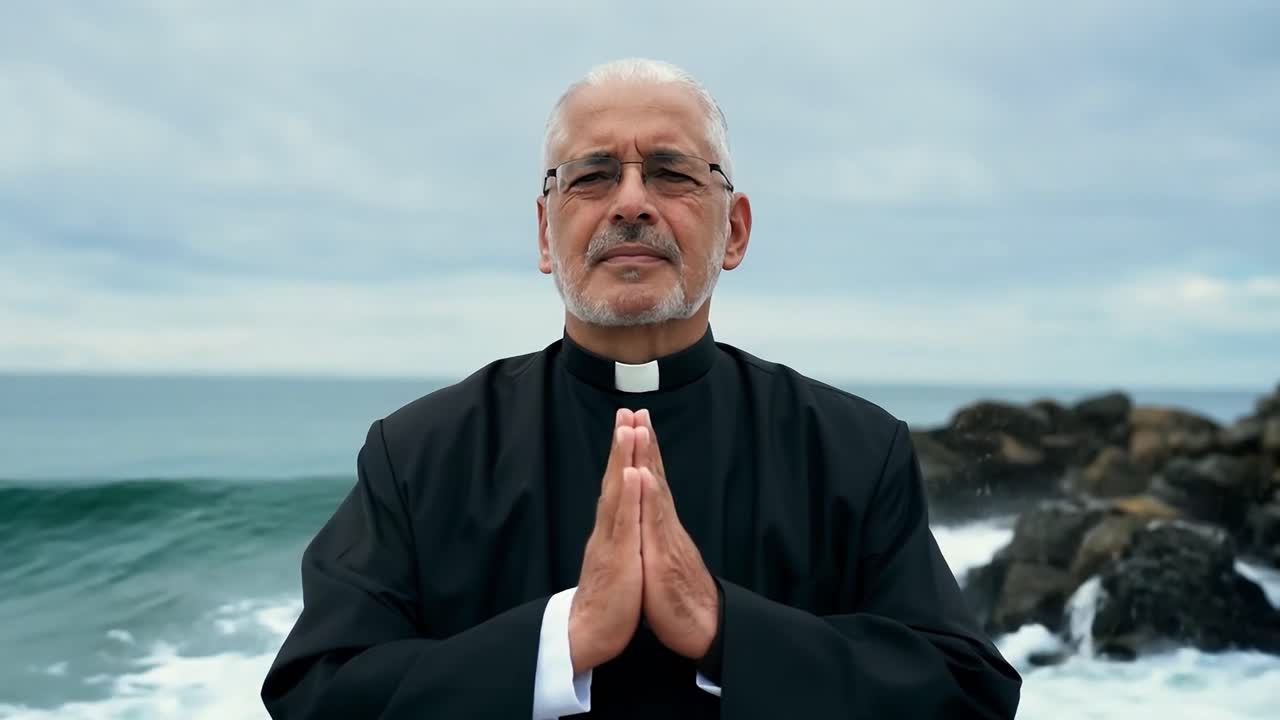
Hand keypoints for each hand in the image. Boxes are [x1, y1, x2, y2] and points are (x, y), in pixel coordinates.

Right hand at [568, 409, 644, 673]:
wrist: (588, 633)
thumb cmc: (607, 601)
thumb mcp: (616, 561)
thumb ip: (617, 537)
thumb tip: (620, 521)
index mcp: (611, 529)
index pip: (618, 484)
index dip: (624, 454)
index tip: (630, 425)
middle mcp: (608, 527)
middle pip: (615, 478)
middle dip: (622, 444)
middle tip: (628, 410)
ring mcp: (611, 538)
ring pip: (617, 491)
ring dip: (623, 458)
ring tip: (628, 428)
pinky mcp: (617, 554)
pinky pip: (622, 520)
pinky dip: (626, 494)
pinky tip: (631, 473)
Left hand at [633, 409, 719, 659]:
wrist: (699, 626)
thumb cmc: (677, 595)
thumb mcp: (660, 557)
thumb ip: (655, 533)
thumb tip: (650, 514)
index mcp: (660, 525)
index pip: (649, 481)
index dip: (642, 452)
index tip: (634, 422)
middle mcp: (664, 524)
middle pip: (654, 476)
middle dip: (645, 443)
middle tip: (637, 411)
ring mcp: (665, 537)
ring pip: (654, 490)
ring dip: (647, 458)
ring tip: (640, 430)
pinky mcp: (663, 555)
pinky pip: (655, 521)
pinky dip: (650, 496)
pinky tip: (644, 476)